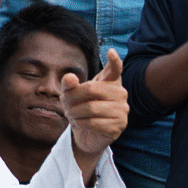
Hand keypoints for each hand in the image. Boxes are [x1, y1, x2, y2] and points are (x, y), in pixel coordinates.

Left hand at [63, 49, 127, 180]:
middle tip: (64, 103)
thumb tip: (69, 77)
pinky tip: (78, 123)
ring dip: (74, 112)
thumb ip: (70, 85)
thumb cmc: (83, 110)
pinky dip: (80, 123)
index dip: (114, 61)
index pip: (115, 69)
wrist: (88, 135)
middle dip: (72, 97)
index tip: (110, 52)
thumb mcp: (73, 95)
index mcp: (111, 82)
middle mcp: (121, 94)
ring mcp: (122, 111)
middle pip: (91, 89)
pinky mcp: (118, 127)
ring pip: (91, 108)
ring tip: (70, 114)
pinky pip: (93, 123)